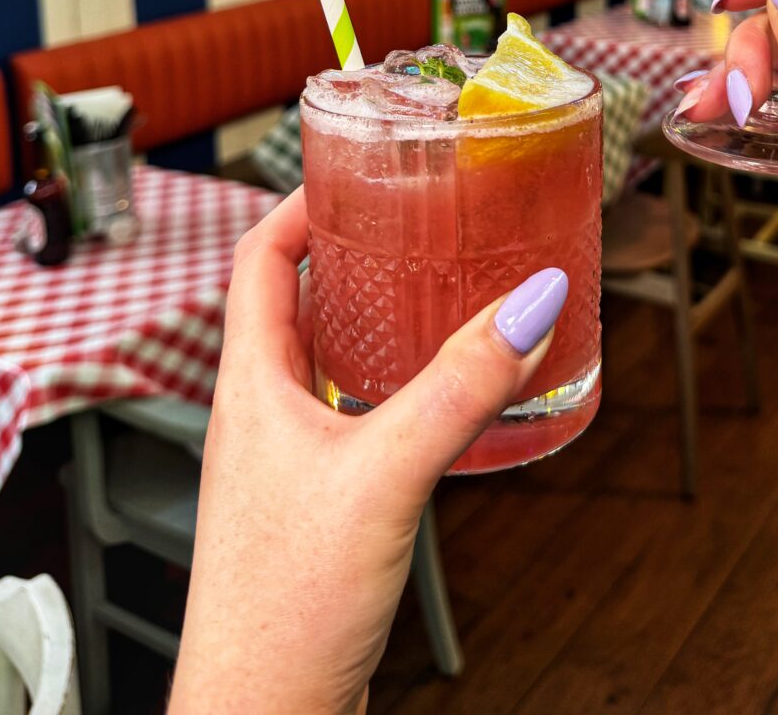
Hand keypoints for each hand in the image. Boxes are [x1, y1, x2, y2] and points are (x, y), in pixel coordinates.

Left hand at [169, 189, 565, 714]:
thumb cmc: (281, 608)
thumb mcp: (384, 473)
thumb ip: (460, 388)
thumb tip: (527, 306)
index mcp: (250, 382)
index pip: (259, 255)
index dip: (301, 201)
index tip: (355, 169)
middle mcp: (262, 411)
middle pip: (301, 298)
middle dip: (360, 253)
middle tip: (423, 225)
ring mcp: (288, 458)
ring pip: (335, 358)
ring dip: (385, 320)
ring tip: (448, 297)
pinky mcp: (319, 502)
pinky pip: (360, 414)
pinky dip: (402, 387)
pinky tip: (450, 401)